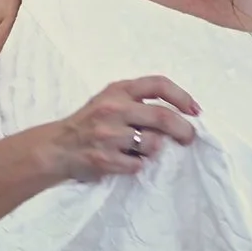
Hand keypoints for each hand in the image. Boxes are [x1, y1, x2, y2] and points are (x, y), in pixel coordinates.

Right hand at [38, 76, 200, 182]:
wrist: (57, 147)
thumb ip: (137, 102)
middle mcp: (113, 109)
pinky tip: (127, 162)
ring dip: (155, 151)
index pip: (158, 85)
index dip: (181, 97)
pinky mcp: (105, 159)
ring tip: (143, 151)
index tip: (194, 110)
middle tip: (189, 138)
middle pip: (162, 118)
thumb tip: (180, 114)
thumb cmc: (89, 123)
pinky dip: (138, 165)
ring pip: (153, 144)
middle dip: (183, 129)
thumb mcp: (109, 100)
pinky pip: (138, 165)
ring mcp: (108, 135)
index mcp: (118, 90)